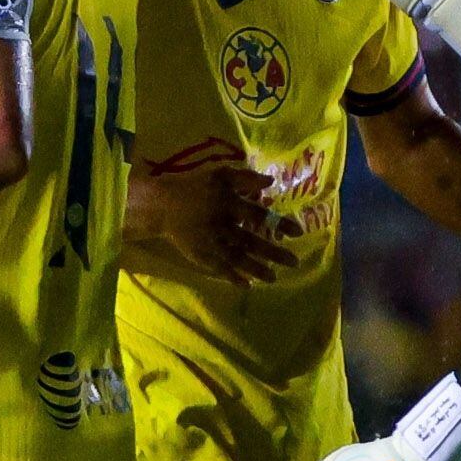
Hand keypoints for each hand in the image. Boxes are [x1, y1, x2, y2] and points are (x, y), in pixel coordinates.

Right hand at [125, 146, 292, 286]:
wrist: (163, 206)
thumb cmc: (196, 187)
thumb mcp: (220, 174)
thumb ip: (245, 178)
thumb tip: (271, 182)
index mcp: (227, 203)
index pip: (258, 215)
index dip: (278, 224)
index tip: (297, 233)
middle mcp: (221, 225)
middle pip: (250, 241)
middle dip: (273, 253)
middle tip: (294, 262)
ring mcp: (210, 243)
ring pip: (236, 259)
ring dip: (256, 269)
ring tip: (273, 278)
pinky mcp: (200, 255)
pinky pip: (218, 269)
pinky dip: (232, 278)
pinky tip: (247, 285)